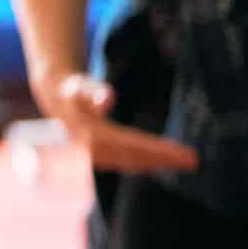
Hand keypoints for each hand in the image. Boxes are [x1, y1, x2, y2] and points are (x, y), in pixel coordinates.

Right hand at [45, 71, 199, 174]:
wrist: (54, 97)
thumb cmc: (72, 89)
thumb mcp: (81, 85)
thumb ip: (94, 91)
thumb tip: (108, 99)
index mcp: (93, 136)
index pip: (134, 146)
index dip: (160, 151)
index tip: (183, 153)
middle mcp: (95, 151)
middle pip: (136, 158)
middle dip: (164, 159)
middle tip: (193, 160)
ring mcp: (95, 156)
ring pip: (132, 163)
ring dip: (157, 163)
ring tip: (184, 162)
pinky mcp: (98, 157)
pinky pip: (126, 162)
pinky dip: (144, 163)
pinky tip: (158, 162)